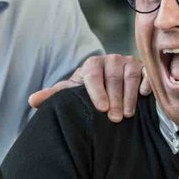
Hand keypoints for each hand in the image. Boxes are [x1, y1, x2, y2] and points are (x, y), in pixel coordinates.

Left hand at [28, 54, 149, 120]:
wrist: (115, 87)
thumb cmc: (93, 92)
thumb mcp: (76, 94)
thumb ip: (56, 96)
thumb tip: (31, 101)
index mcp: (93, 64)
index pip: (93, 74)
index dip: (97, 91)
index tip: (101, 109)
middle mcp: (111, 60)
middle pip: (113, 76)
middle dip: (114, 98)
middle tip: (114, 119)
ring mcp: (129, 62)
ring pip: (130, 75)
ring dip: (129, 96)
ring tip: (127, 115)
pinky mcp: (145, 68)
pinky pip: (147, 73)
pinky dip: (146, 84)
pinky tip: (144, 96)